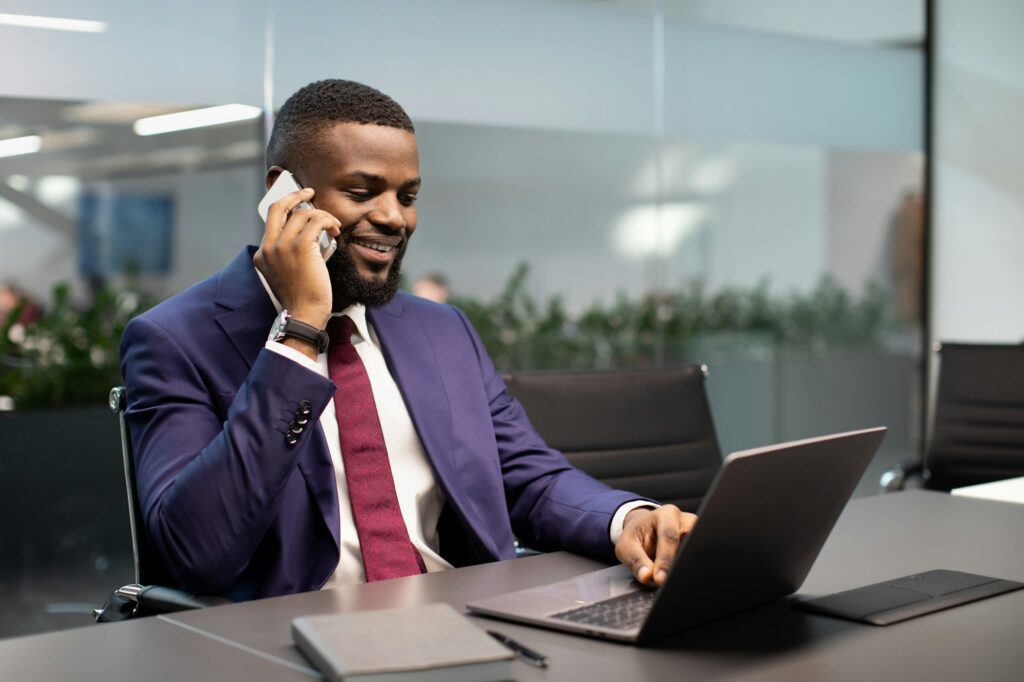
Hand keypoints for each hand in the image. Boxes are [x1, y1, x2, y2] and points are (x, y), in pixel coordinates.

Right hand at [253, 187, 340, 328]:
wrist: (305, 313)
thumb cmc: (302, 297)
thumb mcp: (286, 273)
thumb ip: (289, 254)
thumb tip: (309, 233)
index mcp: (262, 254)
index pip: (271, 220)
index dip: (286, 207)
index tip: (298, 201)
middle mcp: (268, 247)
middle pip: (278, 207)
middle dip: (294, 194)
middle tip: (309, 192)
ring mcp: (282, 246)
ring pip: (303, 214)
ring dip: (322, 215)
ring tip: (333, 226)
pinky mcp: (300, 247)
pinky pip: (316, 221)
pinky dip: (328, 221)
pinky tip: (335, 230)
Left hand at [614, 505, 696, 585]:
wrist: (645, 530)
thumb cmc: (636, 534)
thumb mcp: (626, 545)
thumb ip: (635, 560)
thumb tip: (647, 576)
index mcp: (667, 514)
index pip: (669, 538)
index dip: (665, 560)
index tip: (660, 579)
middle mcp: (686, 521)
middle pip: (690, 543)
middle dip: (680, 564)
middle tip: (669, 582)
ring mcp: (696, 533)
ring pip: (698, 553)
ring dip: (686, 568)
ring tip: (674, 580)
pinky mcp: (700, 546)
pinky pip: (698, 559)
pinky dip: (689, 570)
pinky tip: (680, 577)